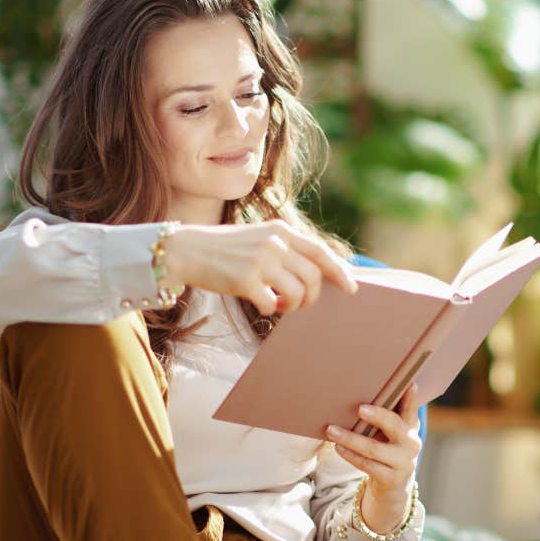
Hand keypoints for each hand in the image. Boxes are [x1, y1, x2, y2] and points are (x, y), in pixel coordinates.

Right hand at [162, 219, 358, 315]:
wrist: (188, 250)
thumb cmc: (225, 250)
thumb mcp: (259, 238)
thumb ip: (285, 249)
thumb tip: (316, 273)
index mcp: (280, 230)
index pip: (320, 252)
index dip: (339, 271)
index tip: (351, 287)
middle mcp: (274, 243)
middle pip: (313, 277)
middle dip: (311, 297)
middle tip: (298, 305)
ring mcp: (260, 261)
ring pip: (296, 293)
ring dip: (292, 306)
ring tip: (279, 305)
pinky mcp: (245, 280)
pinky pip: (271, 304)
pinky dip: (269, 310)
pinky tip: (261, 304)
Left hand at [324, 385, 421, 530]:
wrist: (393, 484)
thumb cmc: (388, 448)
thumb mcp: (392, 431)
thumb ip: (387, 414)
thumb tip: (365, 390)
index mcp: (411, 426)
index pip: (411, 409)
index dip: (410, 398)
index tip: (409, 385)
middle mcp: (411, 443)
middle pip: (394, 425)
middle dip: (377, 416)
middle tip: (359, 409)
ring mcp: (403, 462)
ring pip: (374, 448)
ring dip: (350, 438)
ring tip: (331, 430)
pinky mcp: (390, 478)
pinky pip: (366, 464)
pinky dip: (350, 455)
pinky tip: (337, 447)